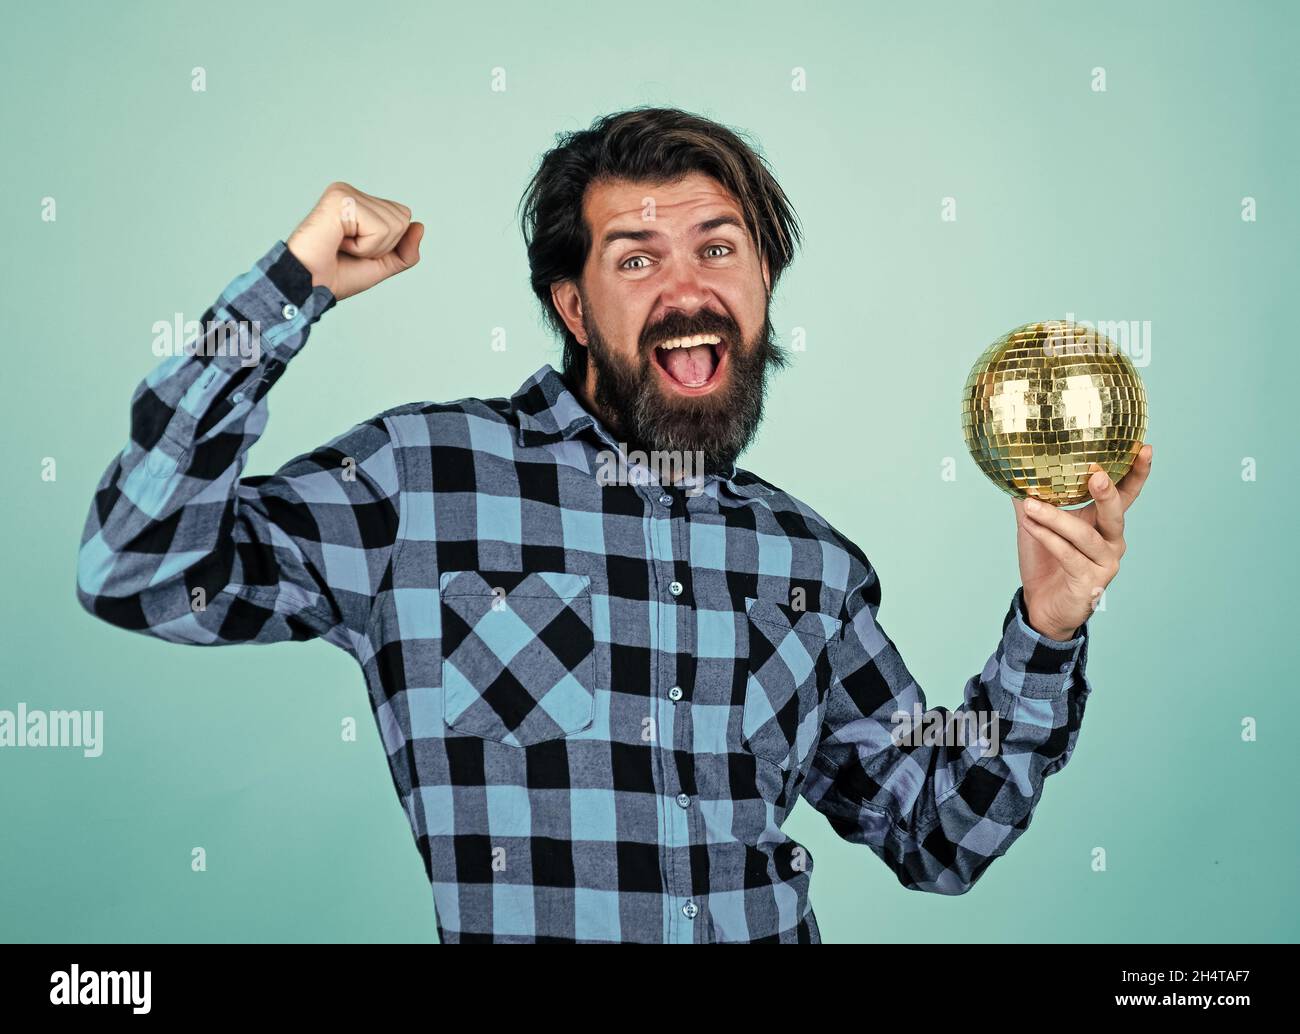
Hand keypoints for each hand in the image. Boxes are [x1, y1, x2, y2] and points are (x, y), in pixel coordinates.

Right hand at [286, 181, 422, 300]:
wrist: (308, 288)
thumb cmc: (336, 276)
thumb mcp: (381, 265)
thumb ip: (405, 250)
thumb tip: (420, 225)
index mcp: (358, 202)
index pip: (403, 217)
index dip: (388, 245)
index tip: (356, 251)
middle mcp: (351, 192)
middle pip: (403, 217)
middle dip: (382, 245)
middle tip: (349, 250)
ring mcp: (345, 192)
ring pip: (395, 223)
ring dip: (371, 248)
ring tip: (342, 247)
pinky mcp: (340, 199)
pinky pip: (379, 228)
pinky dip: (364, 247)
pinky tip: (339, 243)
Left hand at [1012, 444, 1153, 640]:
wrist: (1041, 606)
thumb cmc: (1044, 562)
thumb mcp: (1036, 526)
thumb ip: (1032, 498)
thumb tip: (1013, 467)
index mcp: (1104, 524)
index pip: (1127, 494)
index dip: (1137, 472)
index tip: (1145, 448)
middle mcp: (1112, 542)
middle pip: (1115, 513)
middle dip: (1107, 493)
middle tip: (1095, 475)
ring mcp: (1104, 564)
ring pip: (1084, 535)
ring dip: (1056, 518)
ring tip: (1031, 505)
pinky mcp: (1090, 583)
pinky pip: (1068, 555)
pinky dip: (1048, 539)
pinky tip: (1030, 526)